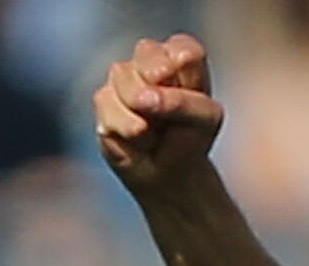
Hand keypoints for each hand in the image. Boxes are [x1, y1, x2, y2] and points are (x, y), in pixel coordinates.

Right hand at [92, 35, 223, 194]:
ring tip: (154, 132)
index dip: (185, 78)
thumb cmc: (190, 138)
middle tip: (167, 116)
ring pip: (125, 78)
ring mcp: (123, 75)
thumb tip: (143, 98)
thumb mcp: (205, 121)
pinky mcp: (103, 98)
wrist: (167, 172)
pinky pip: (109, 107)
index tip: (192, 99)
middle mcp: (151, 59)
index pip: (184, 50)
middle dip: (159, 89)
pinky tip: (137, 138)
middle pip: (148, 52)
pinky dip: (127, 129)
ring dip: (144, 115)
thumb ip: (183, 102)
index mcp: (183, 56)